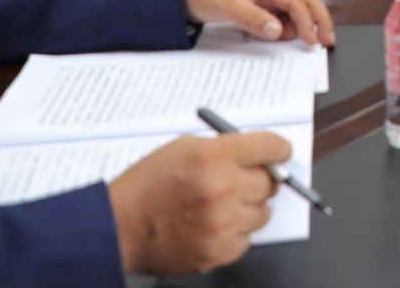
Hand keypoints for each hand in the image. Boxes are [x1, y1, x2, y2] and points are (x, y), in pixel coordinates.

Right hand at [109, 131, 283, 275]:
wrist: (119, 227)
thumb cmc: (146, 186)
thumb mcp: (184, 148)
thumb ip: (224, 148)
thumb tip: (260, 155)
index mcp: (214, 156)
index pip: (271, 147)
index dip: (279, 150)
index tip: (281, 153)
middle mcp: (223, 188)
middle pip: (270, 182)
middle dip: (258, 180)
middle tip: (240, 182)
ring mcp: (222, 223)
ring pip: (262, 213)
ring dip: (247, 208)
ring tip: (219, 206)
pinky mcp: (218, 251)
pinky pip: (246, 239)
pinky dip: (234, 233)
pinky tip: (211, 226)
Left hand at [182, 0, 335, 45]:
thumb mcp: (228, 6)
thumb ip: (255, 19)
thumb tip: (279, 30)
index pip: (296, 0)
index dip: (307, 20)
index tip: (313, 39)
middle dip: (320, 17)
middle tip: (328, 38)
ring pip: (296, 5)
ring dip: (306, 21)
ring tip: (312, 39)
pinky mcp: (259, 4)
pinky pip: (282, 13)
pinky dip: (290, 25)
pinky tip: (289, 35)